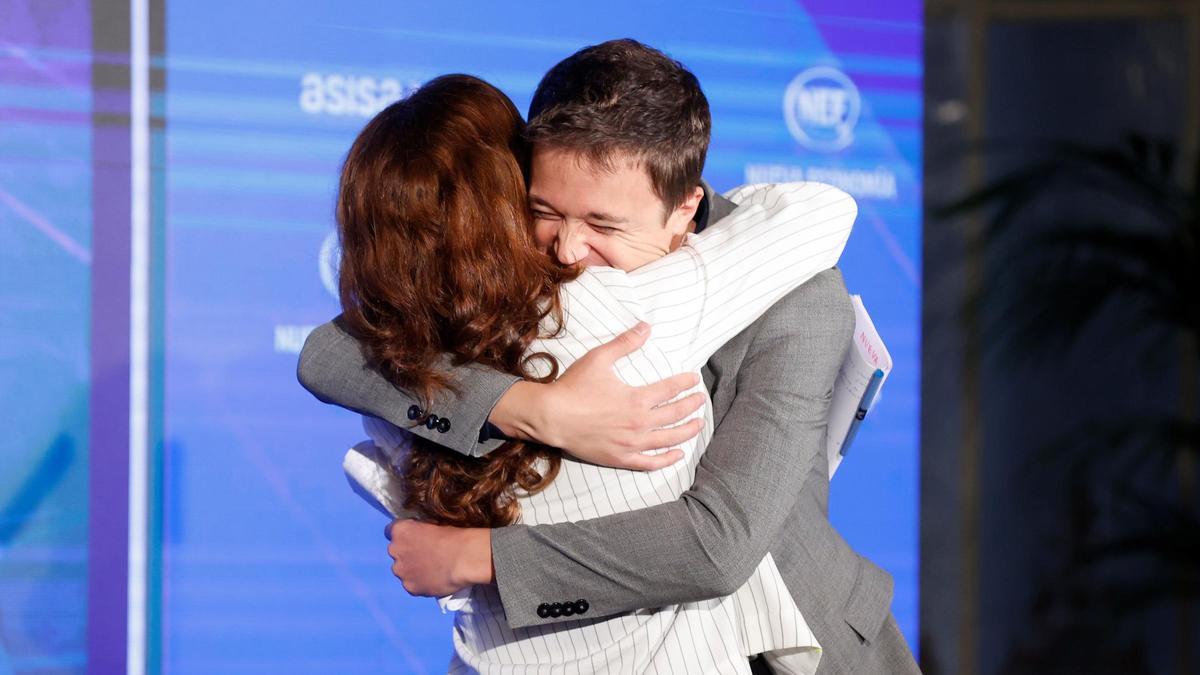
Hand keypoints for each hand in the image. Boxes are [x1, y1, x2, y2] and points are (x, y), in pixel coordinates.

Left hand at [385, 519, 492, 595]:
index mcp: (400, 530)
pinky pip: (412, 585)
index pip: (390, 531)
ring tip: (432, 570)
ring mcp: (401, 571)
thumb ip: (420, 531)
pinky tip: (434, 580)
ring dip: (412, 570)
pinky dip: (420, 583)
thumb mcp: (434, 524)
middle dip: (407, 554)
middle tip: (425, 555)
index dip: (403, 535)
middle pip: (396, 552)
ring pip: (403, 570)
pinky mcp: (410, 587)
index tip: (413, 538)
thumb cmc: (454, 536)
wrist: (464, 558)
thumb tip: (421, 537)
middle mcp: (395, 551)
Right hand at [490, 322, 705, 469]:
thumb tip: (646, 326)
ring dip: (687, 432)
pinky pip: (650, 462)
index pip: (670, 389)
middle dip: (692, 406)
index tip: (694, 379)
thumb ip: (625, 343)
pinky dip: (667, 459)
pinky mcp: (621, 458)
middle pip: (675, 414)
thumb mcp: (599, 359)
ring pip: (669, 440)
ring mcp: (631, 444)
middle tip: (700, 400)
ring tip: (698, 425)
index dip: (685, 383)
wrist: (551, 417)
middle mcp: (639, 423)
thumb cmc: (573, 387)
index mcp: (637, 399)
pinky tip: (678, 454)